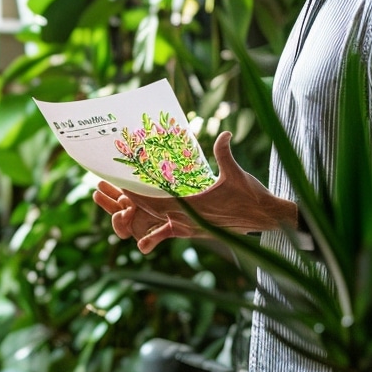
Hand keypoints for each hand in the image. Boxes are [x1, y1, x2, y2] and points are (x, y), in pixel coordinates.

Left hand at [93, 132, 297, 252]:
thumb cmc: (252, 196)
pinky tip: (138, 238)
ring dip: (134, 214)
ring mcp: (190, 226)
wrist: (265, 218)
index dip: (137, 192)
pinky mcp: (194, 230)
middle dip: (127, 201)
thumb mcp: (237, 174)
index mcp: (194, 205)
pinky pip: (168, 232)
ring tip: (115, 205)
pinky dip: (154, 233)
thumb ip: (225, 154)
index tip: (119, 183)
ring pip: (154, 221)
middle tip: (105, 187)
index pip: (159, 198)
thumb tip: (225, 133)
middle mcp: (188, 219)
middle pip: (149, 210)